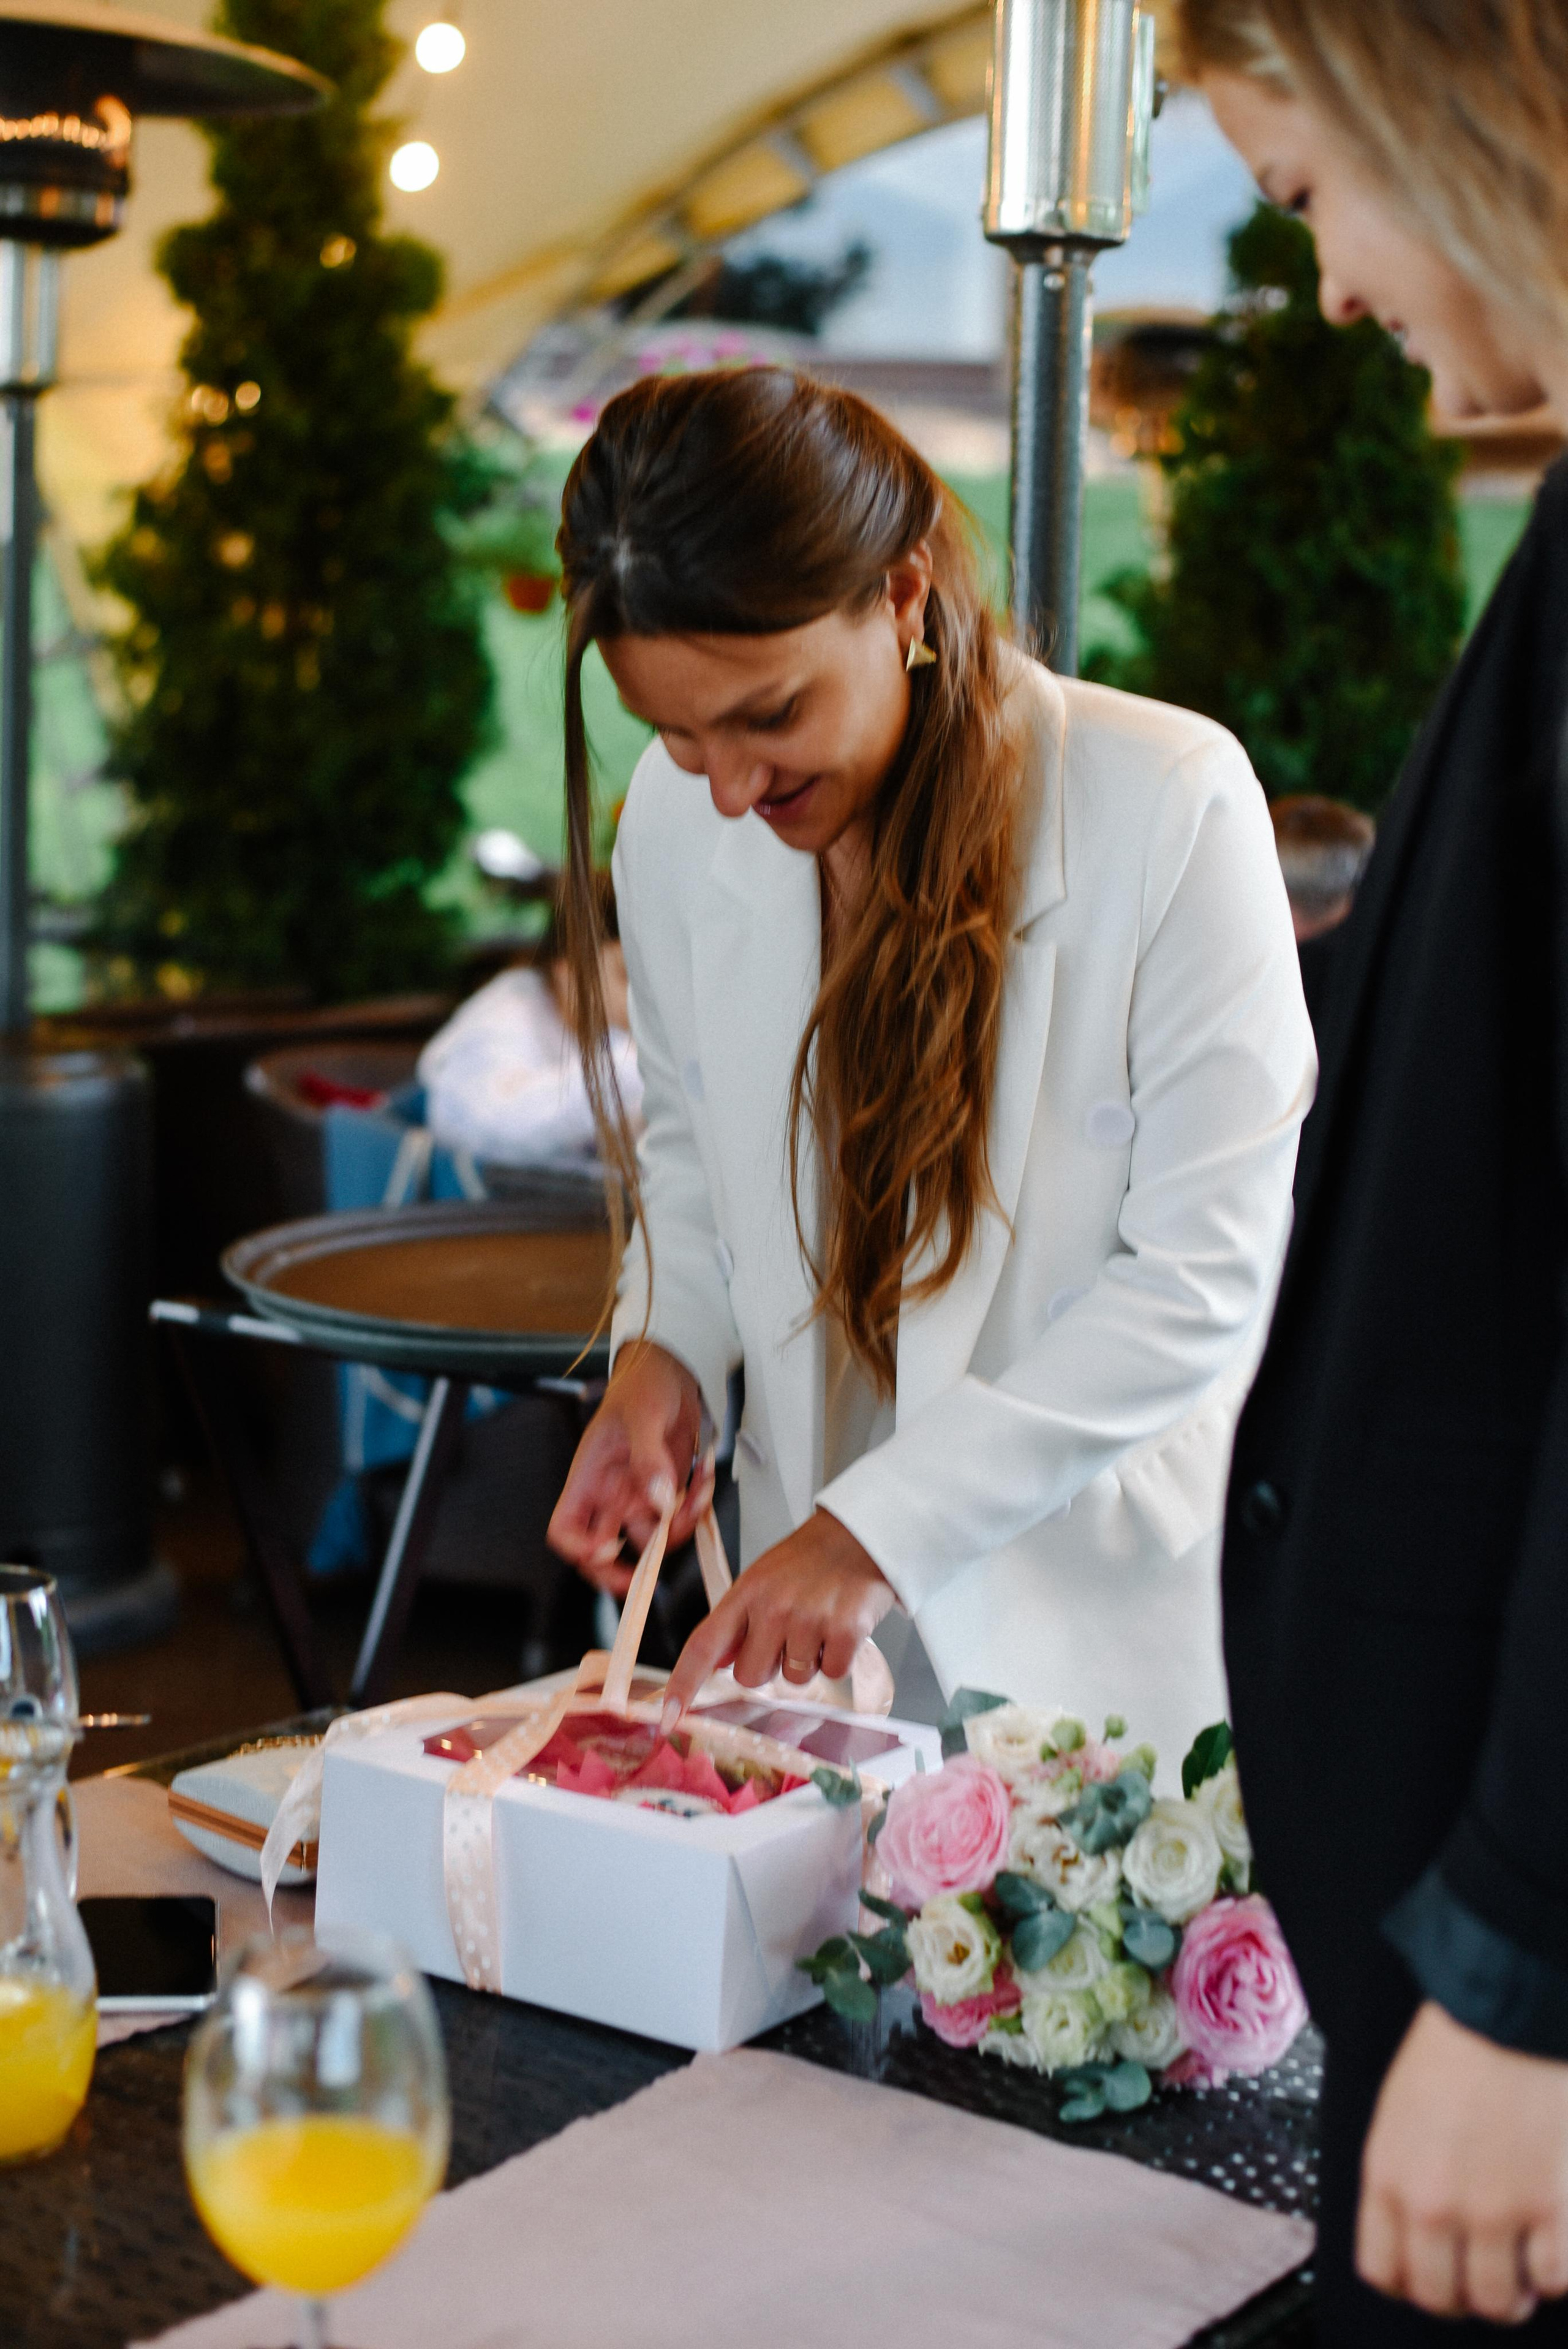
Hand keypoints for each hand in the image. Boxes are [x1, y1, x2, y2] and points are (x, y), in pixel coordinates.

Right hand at [547, 1343, 711, 1595]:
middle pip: (603, 1552)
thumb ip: (648, 1458)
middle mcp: (610, 1495)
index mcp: (589, 1478)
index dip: (579, 1549)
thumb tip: (657, 1498)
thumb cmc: (640, 1385)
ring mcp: (638, 1496)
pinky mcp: (666, 1492)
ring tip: (697, 1487)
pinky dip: (697, 1504)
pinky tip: (703, 1474)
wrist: (670, 1372)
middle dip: (624, 1570)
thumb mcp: (641, 1415)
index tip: (604, 1551)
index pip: (566, 1529)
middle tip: (647, 1577)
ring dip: (680, 1525)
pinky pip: (680, 1517)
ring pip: (652, 1538)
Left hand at [659, 1508, 894, 1729]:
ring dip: (807, 1660)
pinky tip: (841, 1626)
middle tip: (790, 1631)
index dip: (683, 1684)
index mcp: (746, 1593)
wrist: (861, 1534)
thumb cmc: (808, 1558)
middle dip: (769, 1665)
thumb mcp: (762, 1578)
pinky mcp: (846, 1631)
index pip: (703, 1645)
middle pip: (751, 1677)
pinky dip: (838, 1657)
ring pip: (794, 1679)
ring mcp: (810, 1620)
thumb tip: (717, 1662)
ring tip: (820, 1621)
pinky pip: (832, 1673)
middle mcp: (773, 1607)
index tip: (668, 1717)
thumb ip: (738, 1621)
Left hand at [1358, 2000, 1567, 2321]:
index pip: (1384, 2271)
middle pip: (1441, 2297)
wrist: (1505, 2006)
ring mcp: (1497, 2210)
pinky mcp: (1555, 2206)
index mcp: (1389, 2176)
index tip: (1431, 2275)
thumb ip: (1400, 2177)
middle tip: (1484, 2270)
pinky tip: (1554, 2234)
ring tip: (1523, 2257)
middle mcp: (1435, 2204)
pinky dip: (1558, 2269)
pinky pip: (1557, 2279)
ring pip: (1499, 2300)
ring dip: (1513, 2288)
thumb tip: (1414, 2235)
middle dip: (1463, 2292)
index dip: (1411, 2281)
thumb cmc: (1455, 2047)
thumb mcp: (1398, 2113)